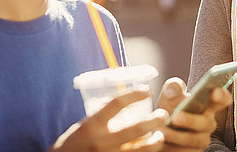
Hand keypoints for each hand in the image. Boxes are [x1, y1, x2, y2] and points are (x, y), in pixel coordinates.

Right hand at [49, 90, 167, 151]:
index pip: (116, 104)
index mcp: (91, 125)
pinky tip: (150, 149)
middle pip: (136, 129)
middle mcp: (101, 142)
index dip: (134, 95)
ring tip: (160, 135)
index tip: (147, 91)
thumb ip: (102, 116)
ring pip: (142, 149)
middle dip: (155, 120)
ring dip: (156, 142)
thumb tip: (126, 102)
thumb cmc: (73, 144)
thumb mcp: (84, 126)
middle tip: (163, 114)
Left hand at [157, 77, 231, 151]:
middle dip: (192, 120)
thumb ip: (172, 89)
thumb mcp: (168, 97)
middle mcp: (207, 122)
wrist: (157, 132)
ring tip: (162, 131)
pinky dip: (174, 147)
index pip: (222, 99)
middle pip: (208, 123)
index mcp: (207, 104)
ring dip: (178, 135)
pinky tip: (162, 141)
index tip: (215, 93)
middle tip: (176, 117)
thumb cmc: (168, 110)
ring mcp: (201, 139)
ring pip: (196, 139)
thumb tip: (173, 89)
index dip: (222, 96)